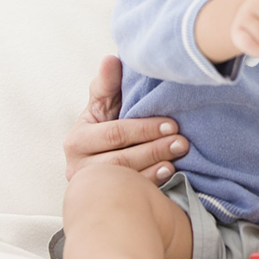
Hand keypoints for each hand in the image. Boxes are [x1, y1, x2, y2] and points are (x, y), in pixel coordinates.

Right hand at [62, 55, 188, 182]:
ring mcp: (92, 187)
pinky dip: (152, 183)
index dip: (144, 129)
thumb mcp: (102, 103)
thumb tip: (111, 59)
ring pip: (126, 178)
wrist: (100, 156)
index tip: (171, 124)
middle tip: (182, 142)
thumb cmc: (104, 125)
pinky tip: (170, 173)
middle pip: (121, 159)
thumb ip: (107, 83)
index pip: (114, 134)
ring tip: (178, 156)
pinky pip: (130, 193)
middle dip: (155, 149)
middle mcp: (78, 167)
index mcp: (77, 140)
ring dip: (156, 166)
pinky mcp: (106, 199)